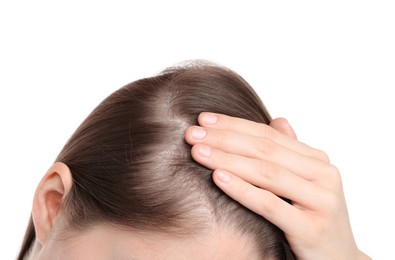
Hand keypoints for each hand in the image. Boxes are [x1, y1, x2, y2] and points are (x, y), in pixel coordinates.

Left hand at [185, 113, 369, 259]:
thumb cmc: (313, 218)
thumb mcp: (304, 182)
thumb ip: (290, 153)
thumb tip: (278, 120)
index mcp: (318, 161)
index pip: (269, 135)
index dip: (235, 125)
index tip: (204, 119)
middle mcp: (324, 175)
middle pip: (265, 150)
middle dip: (225, 139)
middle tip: (192, 133)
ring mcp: (321, 201)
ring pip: (266, 173)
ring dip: (227, 159)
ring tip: (198, 152)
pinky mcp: (312, 228)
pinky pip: (269, 204)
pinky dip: (242, 189)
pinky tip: (218, 177)